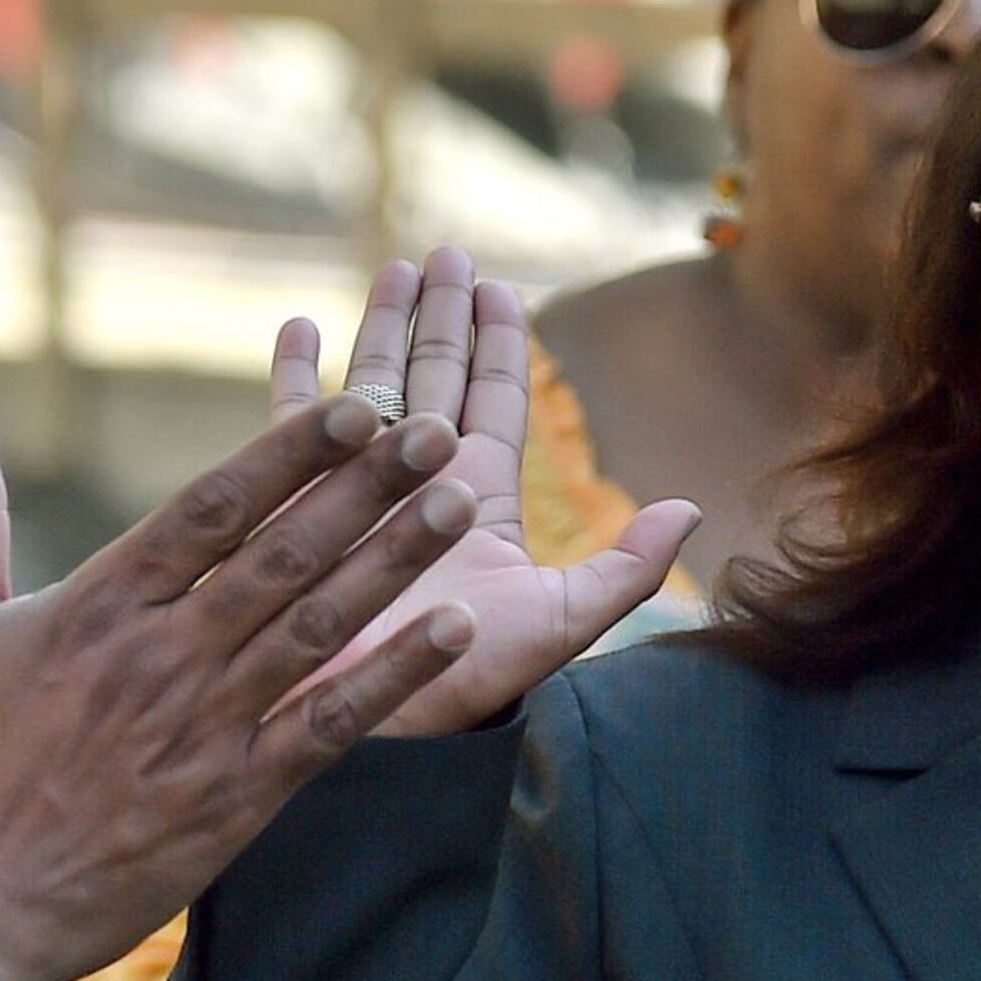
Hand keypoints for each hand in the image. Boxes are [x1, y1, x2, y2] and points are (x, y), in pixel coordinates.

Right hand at [0, 392, 484, 980]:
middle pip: (285, 553)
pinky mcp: (234, 799)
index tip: (352, 405)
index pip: (212, 506)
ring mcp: (205, 727)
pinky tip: (453, 631)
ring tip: (461, 502)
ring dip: (394, 560)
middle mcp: (164, 654)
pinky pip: (329, 726)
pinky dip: (395, 677)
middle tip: (435, 429)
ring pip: (319, 625)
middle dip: (367, 487)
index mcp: (98, 605)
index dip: (289, 450)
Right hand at [272, 247, 697, 736]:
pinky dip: (293, 378)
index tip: (499, 284)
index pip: (495, 401)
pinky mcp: (298, 507)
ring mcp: (357, 493)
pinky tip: (295, 327)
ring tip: (390, 269)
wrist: (376, 728)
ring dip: (379, 328)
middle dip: (439, 314)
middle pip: (434, 379)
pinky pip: (291, 430)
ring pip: (371, 389)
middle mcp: (418, 488)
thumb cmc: (466, 686)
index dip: (500, 341)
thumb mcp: (560, 626)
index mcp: (477, 500)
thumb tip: (690, 508)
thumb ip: (624, 569)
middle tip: (443, 253)